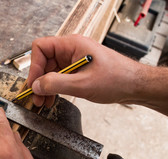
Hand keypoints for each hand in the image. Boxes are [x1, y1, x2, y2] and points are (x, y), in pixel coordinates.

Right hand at [27, 34, 142, 107]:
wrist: (135, 86)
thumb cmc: (117, 79)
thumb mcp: (82, 84)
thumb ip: (56, 84)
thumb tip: (36, 85)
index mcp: (72, 45)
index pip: (41, 48)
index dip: (34, 66)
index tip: (33, 83)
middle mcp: (71, 50)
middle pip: (44, 62)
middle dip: (38, 81)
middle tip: (36, 98)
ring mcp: (74, 60)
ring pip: (50, 72)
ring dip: (45, 87)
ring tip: (42, 102)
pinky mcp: (77, 70)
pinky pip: (58, 78)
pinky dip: (53, 89)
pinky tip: (52, 99)